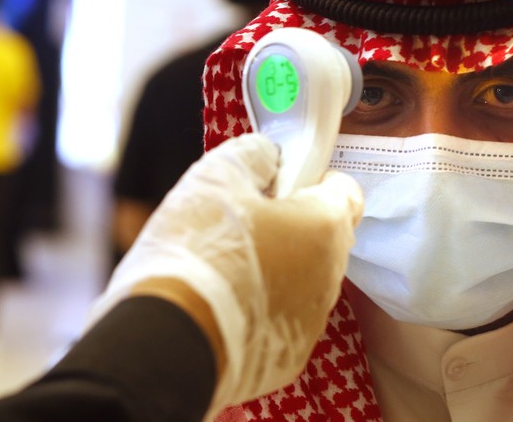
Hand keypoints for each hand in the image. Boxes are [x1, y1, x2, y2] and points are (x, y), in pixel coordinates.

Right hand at [88, 133, 362, 411]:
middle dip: (292, 223)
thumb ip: (253, 156)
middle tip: (244, 220)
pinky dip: (261, 308)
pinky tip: (221, 304)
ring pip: (303, 279)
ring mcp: (312, 321)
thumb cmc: (196, 253)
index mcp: (324, 226)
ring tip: (224, 265)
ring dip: (276, 267)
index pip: (347, 192)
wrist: (165, 347)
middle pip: (324, 236)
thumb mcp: (216, 178)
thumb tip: (268, 157)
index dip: (316, 179)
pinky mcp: (288, 357)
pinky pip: (282, 319)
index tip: (283, 181)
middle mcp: (330, 276)